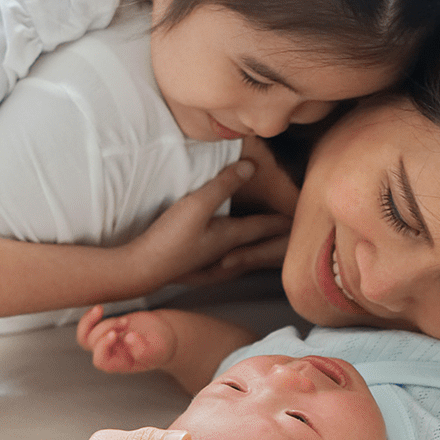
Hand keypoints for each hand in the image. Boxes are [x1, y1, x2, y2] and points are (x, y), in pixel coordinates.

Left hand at [76, 306, 178, 373]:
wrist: (162, 334)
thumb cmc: (161, 346)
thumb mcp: (158, 349)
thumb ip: (144, 349)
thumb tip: (129, 338)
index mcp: (120, 364)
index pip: (101, 360)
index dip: (102, 347)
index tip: (114, 334)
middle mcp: (110, 354)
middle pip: (92, 344)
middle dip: (106, 329)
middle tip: (126, 322)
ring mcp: (106, 341)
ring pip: (86, 335)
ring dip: (101, 322)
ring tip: (123, 319)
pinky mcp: (105, 328)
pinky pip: (88, 326)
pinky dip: (90, 317)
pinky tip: (99, 309)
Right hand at [125, 161, 292, 292]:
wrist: (140, 270)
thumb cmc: (169, 238)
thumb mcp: (197, 203)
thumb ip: (224, 184)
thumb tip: (252, 167)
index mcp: (229, 237)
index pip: (262, 226)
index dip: (281, 220)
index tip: (299, 219)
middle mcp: (224, 254)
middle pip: (256, 247)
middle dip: (274, 243)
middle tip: (291, 240)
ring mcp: (208, 265)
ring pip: (241, 259)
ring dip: (256, 254)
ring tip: (265, 254)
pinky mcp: (192, 272)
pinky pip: (223, 267)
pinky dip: (234, 263)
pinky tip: (226, 265)